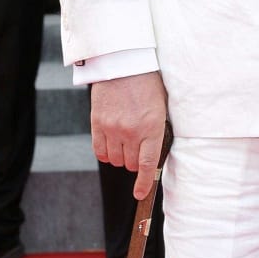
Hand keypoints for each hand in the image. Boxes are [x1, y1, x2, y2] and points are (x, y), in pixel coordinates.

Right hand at [91, 70, 168, 199]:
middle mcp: (131, 132)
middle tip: (138, 149)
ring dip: (121, 157)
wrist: (123, 63)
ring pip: (115, 160)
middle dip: (136, 162)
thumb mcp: (160, 107)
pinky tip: (111, 145)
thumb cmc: (147, 84)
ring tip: (125, 143)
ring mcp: (112, 128)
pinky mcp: (97, 123)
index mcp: (152, 128)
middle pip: (131, 164)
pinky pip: (99, 151)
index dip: (144, 183)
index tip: (140, 194)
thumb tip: (152, 155)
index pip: (148, 165)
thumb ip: (156, 131)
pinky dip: (105, 153)